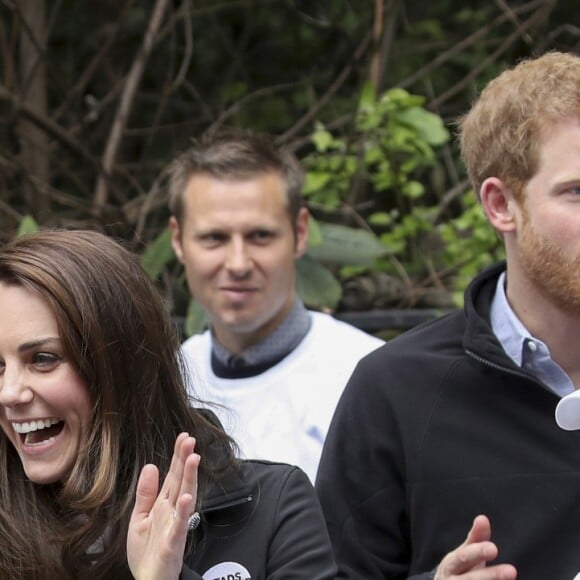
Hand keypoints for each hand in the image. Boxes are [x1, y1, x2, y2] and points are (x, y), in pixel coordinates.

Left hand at [127, 433, 200, 579]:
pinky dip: (184, 511)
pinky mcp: (173, 541)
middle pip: (181, 480)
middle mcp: (172, 510)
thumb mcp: (139, 518)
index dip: (178, 456)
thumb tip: (151, 466)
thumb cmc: (146, 554)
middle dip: (185, 459)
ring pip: (185, 496)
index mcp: (163, 503)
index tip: (183, 437)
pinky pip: (180, 524)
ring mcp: (175, 524)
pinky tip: (187, 498)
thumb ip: (146, 492)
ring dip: (190, 477)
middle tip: (190, 440)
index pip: (173, 474)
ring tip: (193, 459)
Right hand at [434, 515, 516, 578]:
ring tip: (511, 576)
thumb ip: (475, 539)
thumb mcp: (464, 554)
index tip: (494, 548)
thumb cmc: (458, 570)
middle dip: (491, 576)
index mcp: (451, 565)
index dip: (478, 553)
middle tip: (512, 571)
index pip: (464, 557)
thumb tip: (483, 518)